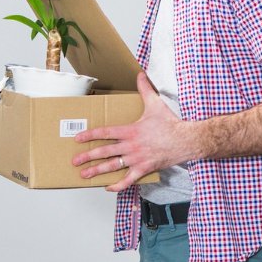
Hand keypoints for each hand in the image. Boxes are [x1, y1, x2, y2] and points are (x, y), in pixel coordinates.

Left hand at [72, 71, 200, 192]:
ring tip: (84, 175)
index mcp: (130, 130)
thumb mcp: (156, 104)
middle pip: (104, 152)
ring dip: (97, 171)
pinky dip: (117, 185)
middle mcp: (131, 146)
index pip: (105, 132)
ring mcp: (137, 159)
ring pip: (113, 166)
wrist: (186, 140)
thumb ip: (145, 89)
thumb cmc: (171, 124)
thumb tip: (140, 74)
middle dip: (87, 157)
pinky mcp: (144, 169)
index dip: (90, 135)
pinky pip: (128, 180)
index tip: (78, 138)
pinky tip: (107, 187)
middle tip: (75, 161)